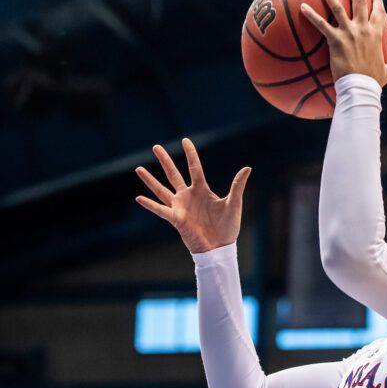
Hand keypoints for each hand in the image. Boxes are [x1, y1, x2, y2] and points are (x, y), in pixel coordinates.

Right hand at [134, 138, 250, 253]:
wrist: (220, 247)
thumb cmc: (228, 227)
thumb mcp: (234, 203)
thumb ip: (237, 185)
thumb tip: (247, 168)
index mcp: (202, 190)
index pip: (194, 168)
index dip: (190, 154)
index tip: (185, 140)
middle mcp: (188, 196)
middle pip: (174, 174)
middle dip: (165, 161)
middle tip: (156, 147)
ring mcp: (180, 207)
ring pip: (162, 190)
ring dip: (150, 180)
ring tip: (138, 169)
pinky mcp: (176, 219)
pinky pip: (161, 210)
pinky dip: (150, 204)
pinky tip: (139, 198)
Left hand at [300, 0, 386, 86]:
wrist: (360, 86)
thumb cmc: (372, 82)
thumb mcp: (386, 73)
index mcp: (375, 34)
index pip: (379, 12)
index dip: (377, 1)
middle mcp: (363, 29)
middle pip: (359, 1)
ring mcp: (349, 32)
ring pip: (338, 7)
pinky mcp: (335, 40)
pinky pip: (321, 24)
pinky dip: (311, 15)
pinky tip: (302, 8)